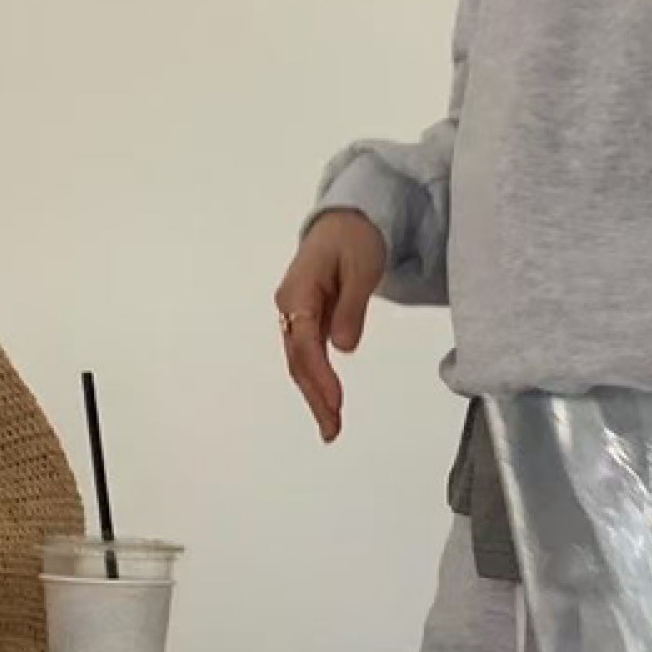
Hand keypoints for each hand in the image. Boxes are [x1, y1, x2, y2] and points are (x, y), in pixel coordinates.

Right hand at [276, 211, 387, 442]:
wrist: (347, 221)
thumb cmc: (355, 238)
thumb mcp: (362, 267)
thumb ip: (352, 307)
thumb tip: (343, 346)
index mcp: (298, 292)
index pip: (305, 342)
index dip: (320, 375)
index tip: (335, 402)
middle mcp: (290, 307)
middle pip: (297, 360)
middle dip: (314, 397)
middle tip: (332, 430)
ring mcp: (295, 315)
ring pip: (301, 363)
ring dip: (314, 396)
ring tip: (331, 428)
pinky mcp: (307, 322)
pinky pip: (308, 357)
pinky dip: (318, 382)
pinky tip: (329, 405)